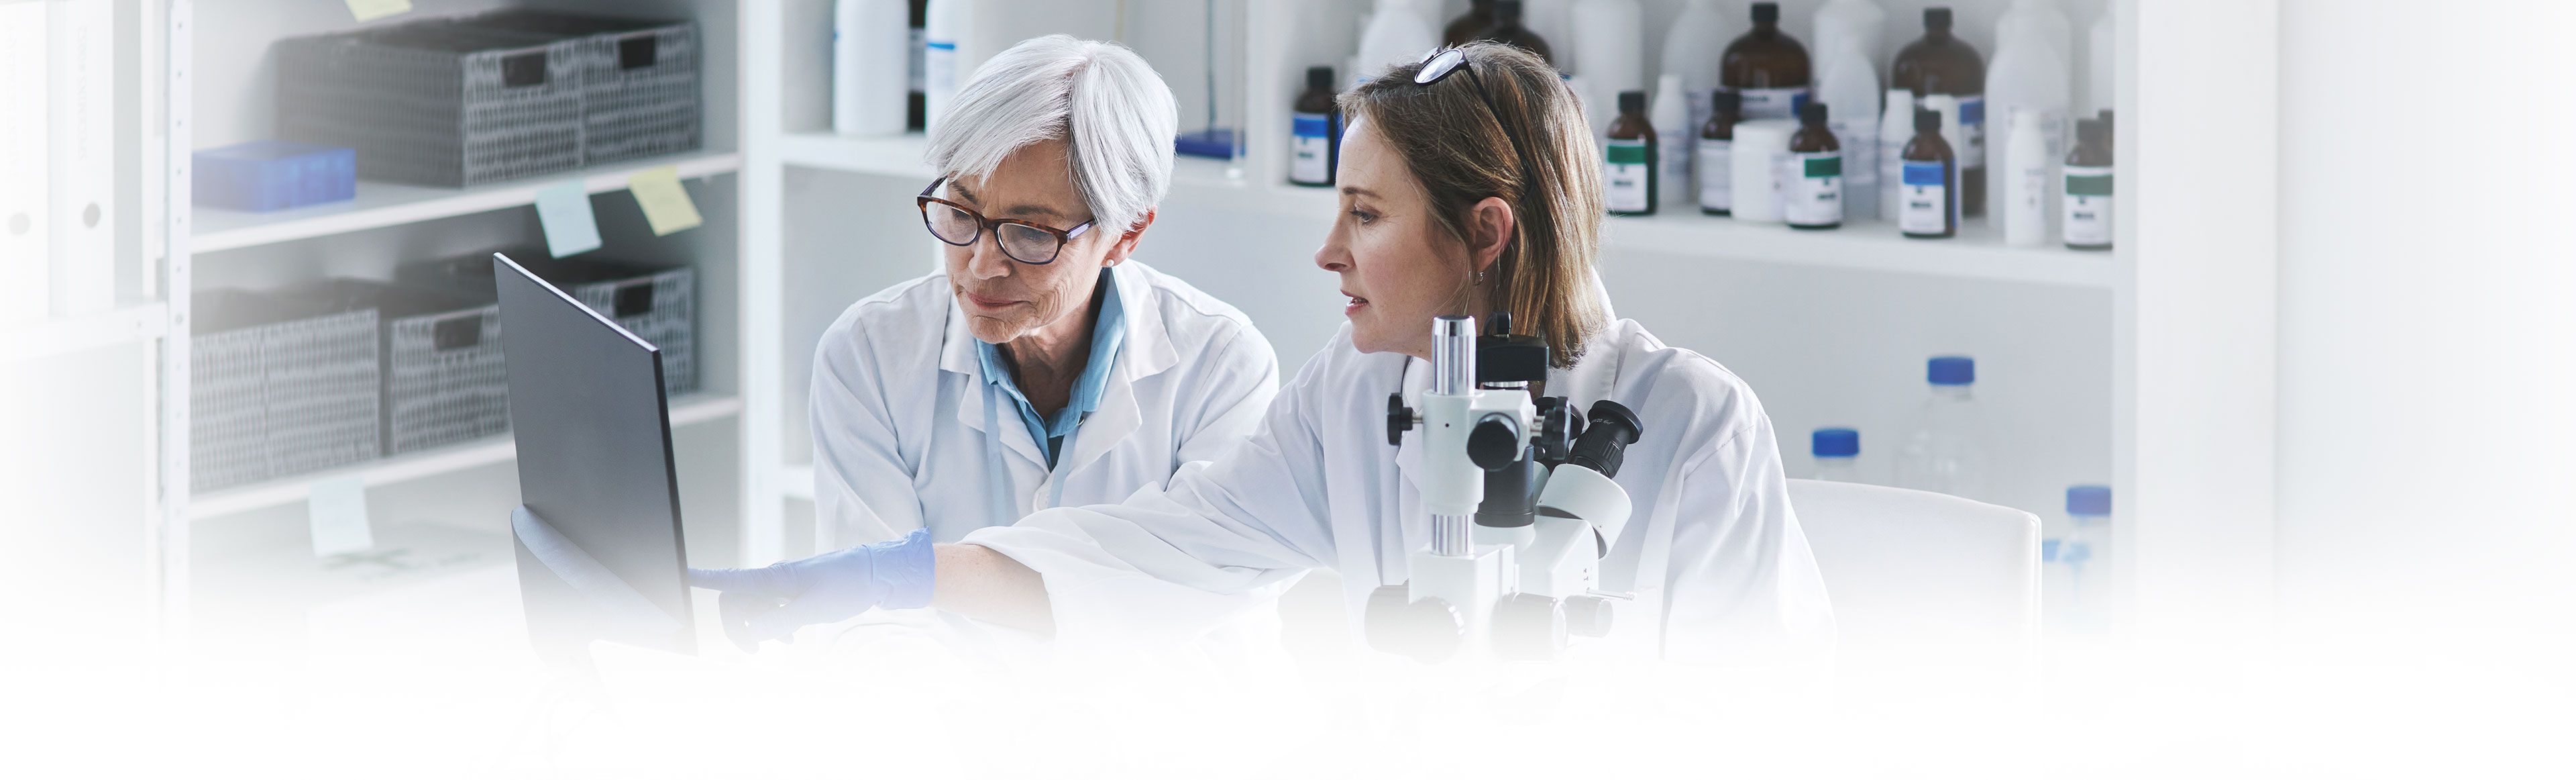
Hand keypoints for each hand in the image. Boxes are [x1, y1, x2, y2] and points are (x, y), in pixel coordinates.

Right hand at [687, 528, 935, 649]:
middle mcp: (774, 579)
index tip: (680, 573)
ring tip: (784, 644)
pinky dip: (773, 625)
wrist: (877, 573)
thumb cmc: (850, 585)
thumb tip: (752, 633)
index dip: (703, 578)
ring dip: (757, 628)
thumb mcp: (817, 608)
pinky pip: (769, 609)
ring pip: (752, 608)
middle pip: (735, 602)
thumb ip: (782, 621)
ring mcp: (783, 585)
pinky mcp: (793, 592)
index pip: (732, 579)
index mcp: (776, 578)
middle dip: (737, 627)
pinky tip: (791, 637)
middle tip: (755, 651)